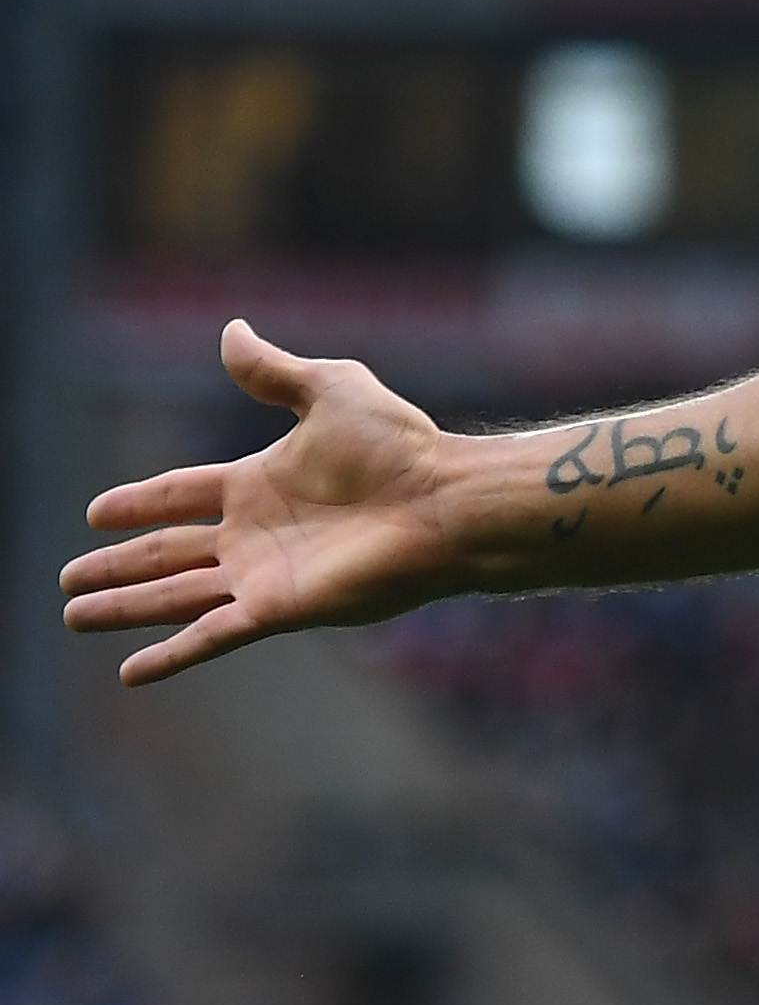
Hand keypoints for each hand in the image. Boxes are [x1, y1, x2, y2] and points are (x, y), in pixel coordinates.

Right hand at [59, 323, 474, 685]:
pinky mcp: (278, 609)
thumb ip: (275, 370)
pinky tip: (130, 674)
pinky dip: (171, 655)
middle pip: (166, 551)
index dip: (139, 502)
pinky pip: (210, 636)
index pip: (181, 494)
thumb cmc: (401, 446)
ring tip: (74, 616)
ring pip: (174, 596)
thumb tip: (231, 330)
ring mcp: (263, 575)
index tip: (96, 512)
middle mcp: (254, 534)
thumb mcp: (329, 391)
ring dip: (124, 608)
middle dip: (117, 565)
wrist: (445, 502)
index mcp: (259, 483)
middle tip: (67, 579)